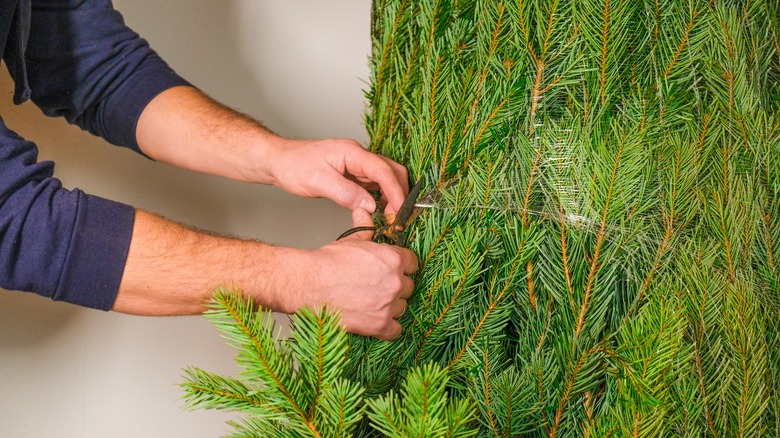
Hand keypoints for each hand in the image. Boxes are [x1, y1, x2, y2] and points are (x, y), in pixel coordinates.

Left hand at [263, 138, 408, 216]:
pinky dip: (381, 196)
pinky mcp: (352, 173)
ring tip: (389, 215)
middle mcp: (358, 156)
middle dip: (399, 192)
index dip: (395, 190)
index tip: (400, 209)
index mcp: (352, 152)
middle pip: (391, 170)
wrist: (278, 161)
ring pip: (385, 177)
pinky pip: (374, 183)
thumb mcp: (318, 181)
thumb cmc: (293, 166)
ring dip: (392, 195)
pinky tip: (378, 209)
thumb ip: (346, 193)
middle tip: (397, 215)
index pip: (383, 170)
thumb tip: (370, 205)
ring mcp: (356, 164)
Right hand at [281, 208, 417, 339]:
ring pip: (402, 307)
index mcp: (393, 258)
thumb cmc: (326, 263)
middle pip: (408, 286)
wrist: (309, 284)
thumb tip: (364, 211)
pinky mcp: (380, 325)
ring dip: (391, 306)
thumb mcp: (350, 240)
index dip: (402, 266)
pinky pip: (396, 330)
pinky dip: (388, 327)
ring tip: (373, 302)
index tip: (393, 270)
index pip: (412, 263)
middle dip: (396, 286)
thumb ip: (365, 227)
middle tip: (378, 287)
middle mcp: (395, 281)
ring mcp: (389, 305)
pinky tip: (376, 320)